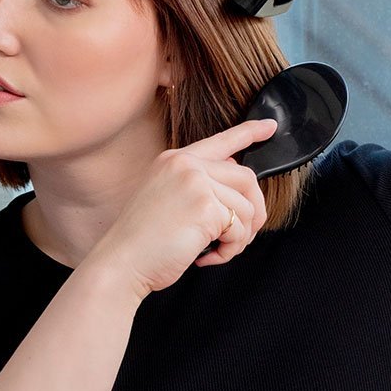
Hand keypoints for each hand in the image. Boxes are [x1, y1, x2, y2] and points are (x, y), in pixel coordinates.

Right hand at [85, 119, 276, 298]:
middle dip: (254, 212)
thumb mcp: (166, 200)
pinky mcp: (206, 207)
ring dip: (238, 237)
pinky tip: (207, 256)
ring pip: (246, 207)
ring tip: (215, 250)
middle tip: (241, 237)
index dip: (249, 133)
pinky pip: (239, 229)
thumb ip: (197, 185)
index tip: (269, 127)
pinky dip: (230, 249)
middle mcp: (185, 164)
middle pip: (246, 178)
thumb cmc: (141, 242)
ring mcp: (196, 182)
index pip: (220, 141)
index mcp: (174, 160)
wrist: (120, 263)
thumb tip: (236, 182)